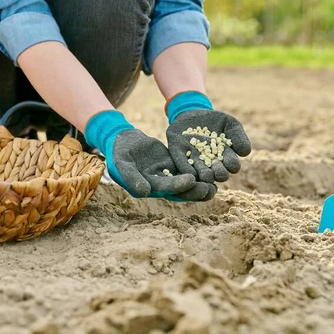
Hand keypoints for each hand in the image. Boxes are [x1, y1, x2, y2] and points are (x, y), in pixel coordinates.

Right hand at [85, 110, 215, 201]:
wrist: (121, 140)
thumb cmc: (117, 154)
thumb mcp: (121, 165)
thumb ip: (132, 178)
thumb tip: (145, 192)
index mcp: (147, 188)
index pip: (165, 189)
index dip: (178, 186)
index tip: (191, 181)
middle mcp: (158, 185)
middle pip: (180, 190)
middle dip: (195, 190)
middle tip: (211, 189)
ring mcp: (166, 175)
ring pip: (185, 182)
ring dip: (200, 184)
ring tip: (216, 184)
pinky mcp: (171, 164)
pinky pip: (186, 168)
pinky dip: (197, 170)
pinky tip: (211, 168)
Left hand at [165, 92, 251, 183]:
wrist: (194, 112)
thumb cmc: (217, 121)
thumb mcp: (231, 125)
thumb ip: (239, 137)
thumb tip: (245, 152)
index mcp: (224, 158)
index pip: (231, 164)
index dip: (232, 165)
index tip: (233, 165)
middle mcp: (210, 164)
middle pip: (216, 172)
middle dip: (219, 173)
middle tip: (219, 174)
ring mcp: (193, 160)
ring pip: (199, 171)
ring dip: (203, 174)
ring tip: (206, 176)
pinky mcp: (178, 154)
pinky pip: (181, 163)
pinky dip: (185, 168)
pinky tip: (189, 173)